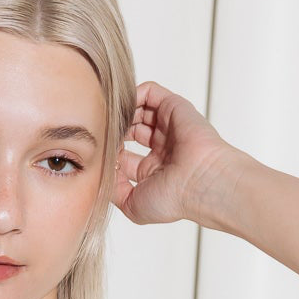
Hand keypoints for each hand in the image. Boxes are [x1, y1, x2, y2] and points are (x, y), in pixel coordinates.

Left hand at [111, 80, 246, 226]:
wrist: (200, 182)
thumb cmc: (173, 199)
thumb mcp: (133, 205)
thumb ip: (113, 191)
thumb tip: (100, 176)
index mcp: (153, 172)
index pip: (124, 157)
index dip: (109, 154)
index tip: (98, 156)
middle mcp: (161, 149)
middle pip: (130, 131)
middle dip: (114, 133)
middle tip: (101, 135)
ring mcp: (168, 128)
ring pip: (138, 111)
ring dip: (121, 113)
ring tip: (109, 121)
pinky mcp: (173, 107)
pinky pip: (149, 92)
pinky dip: (133, 94)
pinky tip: (122, 107)